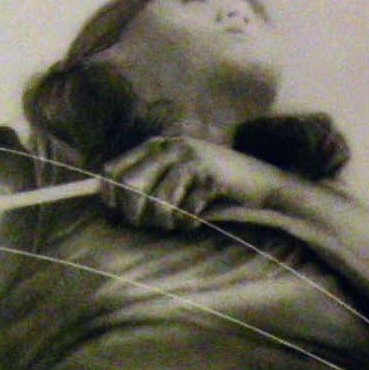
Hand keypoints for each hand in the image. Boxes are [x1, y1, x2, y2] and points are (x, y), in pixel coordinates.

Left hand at [96, 135, 287, 231]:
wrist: (259, 182)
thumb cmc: (210, 184)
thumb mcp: (175, 174)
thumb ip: (145, 181)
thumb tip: (109, 203)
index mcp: (156, 145)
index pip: (113, 170)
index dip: (111, 197)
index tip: (120, 214)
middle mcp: (171, 147)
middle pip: (130, 186)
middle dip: (135, 214)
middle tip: (151, 224)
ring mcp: (192, 160)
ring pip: (159, 202)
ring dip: (166, 222)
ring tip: (177, 222)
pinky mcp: (210, 177)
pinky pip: (186, 211)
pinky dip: (188, 223)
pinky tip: (196, 219)